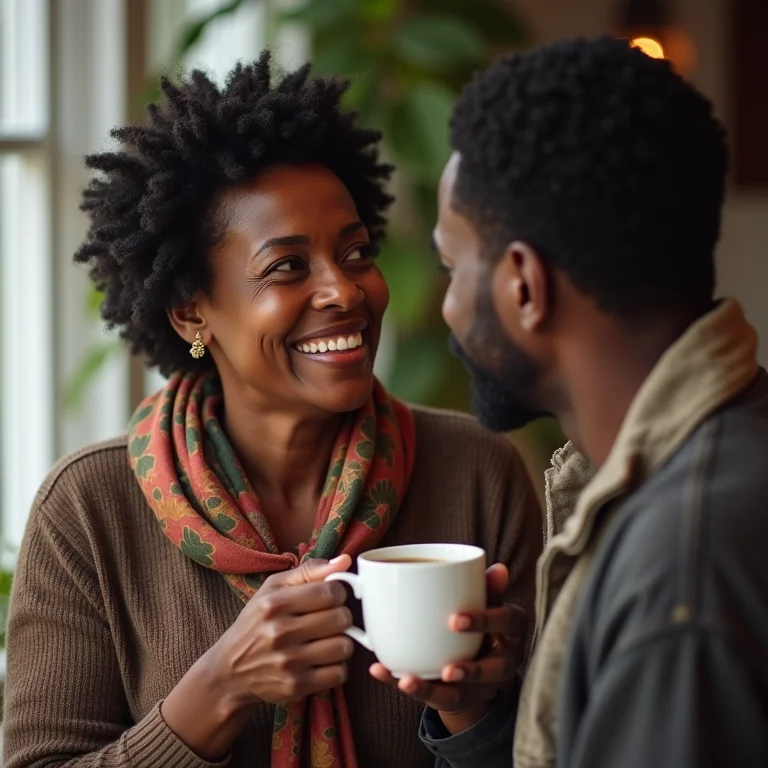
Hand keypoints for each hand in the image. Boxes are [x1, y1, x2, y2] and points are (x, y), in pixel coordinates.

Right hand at [211, 555, 354, 705]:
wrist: (230, 670)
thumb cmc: (257, 622)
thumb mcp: (273, 589)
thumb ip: (309, 571)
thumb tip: (345, 561)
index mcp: (275, 603)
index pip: (331, 591)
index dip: (339, 592)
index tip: (332, 597)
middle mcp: (280, 632)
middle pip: (341, 618)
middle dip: (341, 617)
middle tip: (330, 619)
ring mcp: (288, 662)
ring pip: (344, 646)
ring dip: (341, 642)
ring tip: (327, 640)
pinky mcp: (296, 686)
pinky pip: (339, 673)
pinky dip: (336, 667)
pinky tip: (322, 660)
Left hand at [370, 563, 527, 734]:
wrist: (481, 662)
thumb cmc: (482, 621)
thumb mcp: (486, 602)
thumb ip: (487, 588)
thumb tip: (499, 568)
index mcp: (511, 630)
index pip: (507, 622)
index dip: (485, 621)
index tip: (454, 619)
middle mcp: (503, 661)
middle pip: (495, 670)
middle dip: (470, 671)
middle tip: (446, 669)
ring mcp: (480, 686)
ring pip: (462, 694)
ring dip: (432, 689)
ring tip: (407, 681)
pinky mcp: (456, 698)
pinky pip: (432, 698)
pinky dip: (406, 685)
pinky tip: (381, 671)